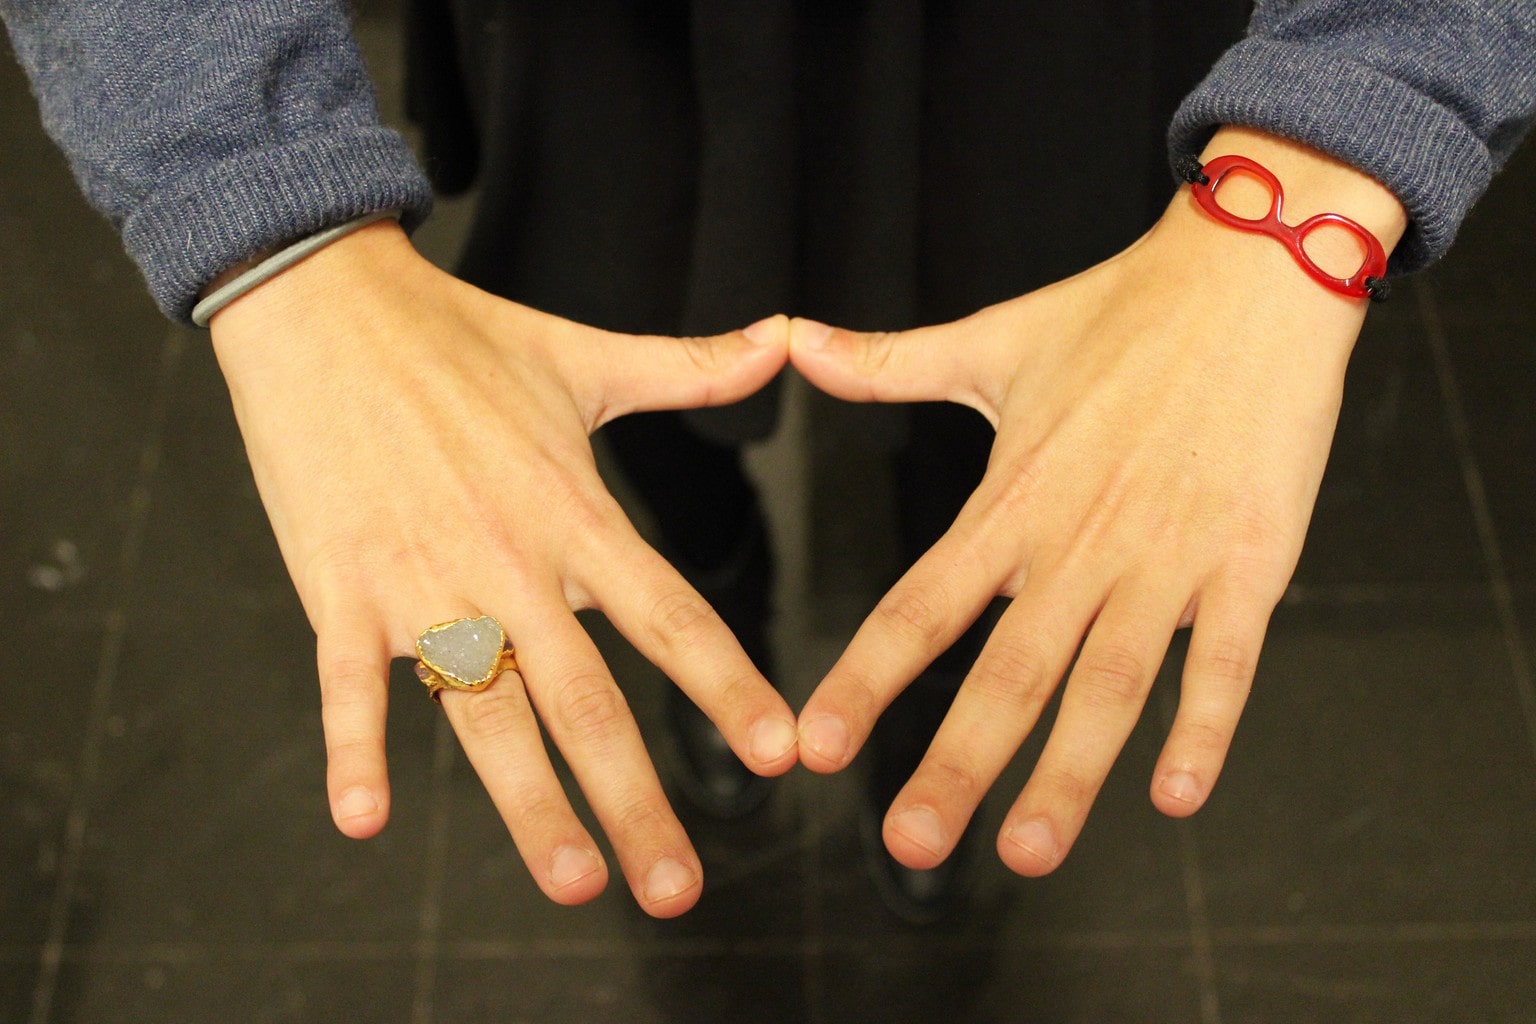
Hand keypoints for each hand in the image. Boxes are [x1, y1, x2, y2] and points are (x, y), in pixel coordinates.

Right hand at [209, 220, 797, 916]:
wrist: (324, 303)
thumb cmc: (460, 335)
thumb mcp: (584, 354)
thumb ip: (689, 368)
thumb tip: (786, 340)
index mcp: (573, 512)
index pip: (671, 614)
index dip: (729, 687)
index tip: (778, 756)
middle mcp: (508, 560)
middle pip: (587, 699)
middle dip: (637, 799)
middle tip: (677, 888)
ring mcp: (422, 579)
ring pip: (485, 713)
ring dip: (529, 806)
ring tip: (575, 883)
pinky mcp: (340, 586)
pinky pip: (348, 683)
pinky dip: (353, 750)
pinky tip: (364, 824)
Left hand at [790, 129, 1406, 876]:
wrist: (1252, 275)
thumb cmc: (1117, 312)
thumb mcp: (992, 338)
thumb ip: (889, 362)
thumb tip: (791, 341)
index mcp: (1012, 497)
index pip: (920, 605)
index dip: (865, 680)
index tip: (815, 747)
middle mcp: (1080, 540)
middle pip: (1007, 670)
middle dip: (956, 764)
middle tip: (908, 845)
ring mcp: (1168, 556)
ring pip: (1109, 683)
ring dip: (1068, 773)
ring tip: (1027, 850)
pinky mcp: (1251, 559)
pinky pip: (1226, 661)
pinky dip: (1202, 728)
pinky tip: (1173, 797)